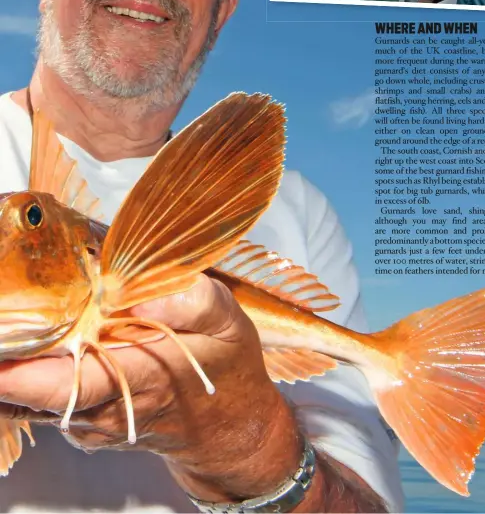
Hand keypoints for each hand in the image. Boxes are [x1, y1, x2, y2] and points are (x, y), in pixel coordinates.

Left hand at [0, 275, 302, 501]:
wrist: (228, 427)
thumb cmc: (227, 368)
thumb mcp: (227, 323)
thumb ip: (192, 301)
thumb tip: (136, 291)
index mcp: (140, 378)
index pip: (64, 383)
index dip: (19, 369)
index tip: (5, 334)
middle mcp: (104, 410)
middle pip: (33, 388)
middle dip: (13, 350)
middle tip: (10, 308)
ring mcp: (89, 422)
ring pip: (32, 396)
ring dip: (21, 358)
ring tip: (21, 316)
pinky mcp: (84, 423)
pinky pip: (43, 399)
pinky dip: (33, 369)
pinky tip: (47, 336)